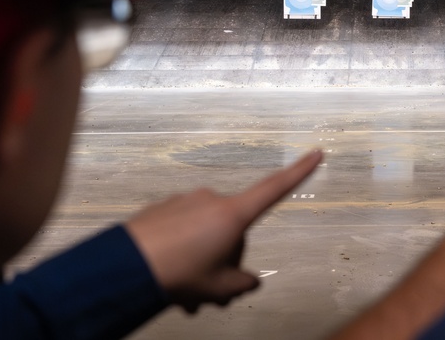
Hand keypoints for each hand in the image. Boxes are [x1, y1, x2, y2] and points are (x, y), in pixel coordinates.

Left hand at [124, 149, 322, 311]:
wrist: (127, 266)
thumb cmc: (180, 275)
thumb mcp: (219, 288)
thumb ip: (242, 283)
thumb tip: (248, 281)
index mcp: (233, 214)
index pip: (274, 189)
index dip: (299, 172)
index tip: (317, 152)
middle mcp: (211, 200)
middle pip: (232, 232)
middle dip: (224, 261)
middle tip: (208, 292)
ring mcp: (185, 202)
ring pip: (205, 235)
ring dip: (200, 261)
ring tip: (184, 291)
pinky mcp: (163, 209)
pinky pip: (182, 231)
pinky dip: (181, 252)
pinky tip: (167, 274)